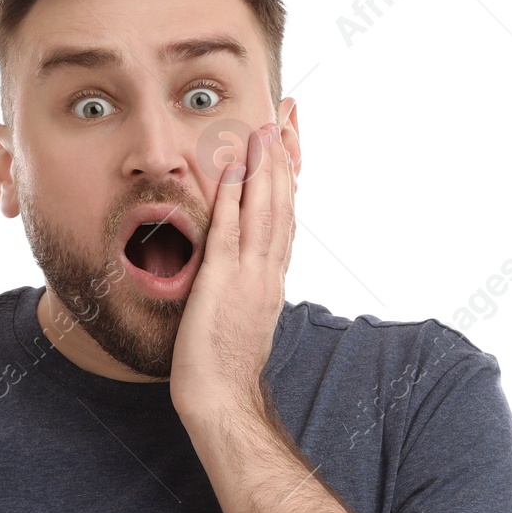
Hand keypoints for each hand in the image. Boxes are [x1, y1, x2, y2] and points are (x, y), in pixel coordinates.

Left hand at [170, 101, 299, 423]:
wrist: (223, 399)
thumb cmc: (223, 367)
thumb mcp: (238, 316)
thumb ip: (240, 287)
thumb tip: (235, 271)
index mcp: (271, 277)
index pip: (285, 215)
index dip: (288, 175)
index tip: (289, 140)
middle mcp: (268, 270)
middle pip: (283, 200)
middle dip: (285, 153)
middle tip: (287, 113)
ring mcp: (250, 274)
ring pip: (265, 208)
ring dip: (266, 163)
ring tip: (267, 123)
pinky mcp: (224, 281)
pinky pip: (233, 230)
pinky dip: (237, 196)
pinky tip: (236, 167)